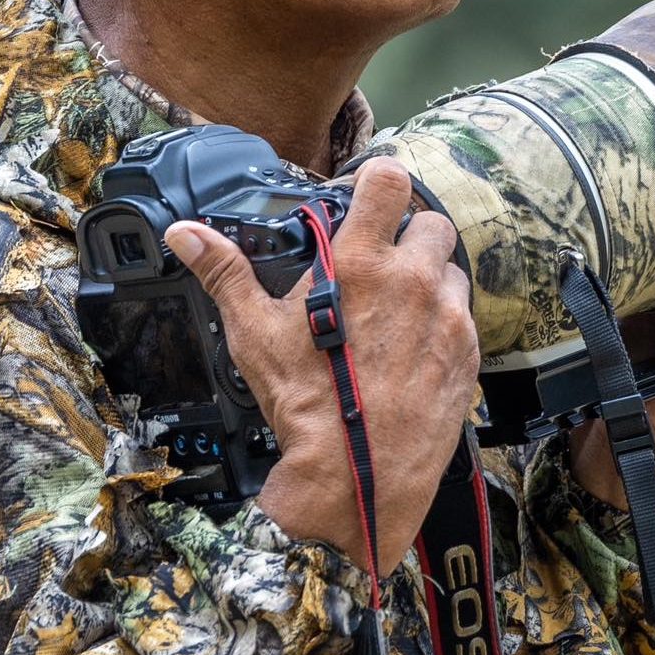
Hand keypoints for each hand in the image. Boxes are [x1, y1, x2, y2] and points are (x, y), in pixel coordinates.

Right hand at [164, 158, 479, 575]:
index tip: (370, 191)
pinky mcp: (468, 351)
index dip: (381, 179)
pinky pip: (465, 315)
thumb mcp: (255, 334)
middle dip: (410, 233)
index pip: (390, 180)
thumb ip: (226, 273)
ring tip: (400, 308)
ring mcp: (447, 315)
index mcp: (361, 263)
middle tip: (385, 261)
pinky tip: (416, 345)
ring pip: (452, 268)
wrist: (357, 476)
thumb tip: (186, 233)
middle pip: (431, 221)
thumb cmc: (305, 404)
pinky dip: (445, 320)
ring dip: (431, 277)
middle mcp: (413, 280)